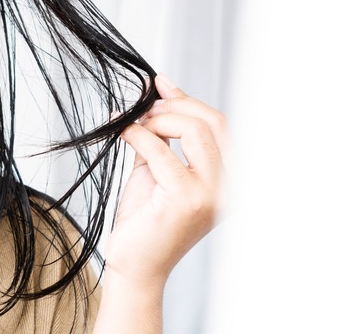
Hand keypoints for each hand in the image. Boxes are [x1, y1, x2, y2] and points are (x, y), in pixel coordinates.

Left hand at [104, 74, 226, 286]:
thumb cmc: (146, 221)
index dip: (189, 99)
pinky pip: (161, 150)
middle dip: (174, 105)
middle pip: (212, 122)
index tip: (160, 85)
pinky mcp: (187, 200)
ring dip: (158, 119)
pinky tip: (122, 132)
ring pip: (194, 130)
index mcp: (230, 180)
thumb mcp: (158, 170)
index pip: (220, 125)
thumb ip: (163, 136)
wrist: (134, 266)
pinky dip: (138, 134)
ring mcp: (213, 194)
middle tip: (144, 107)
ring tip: (133, 123)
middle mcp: (230, 187)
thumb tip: (159, 91)